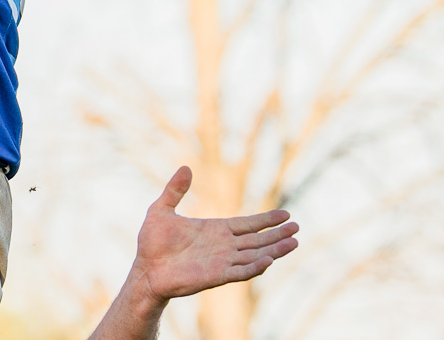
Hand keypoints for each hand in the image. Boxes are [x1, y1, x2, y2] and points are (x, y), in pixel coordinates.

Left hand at [129, 168, 298, 300]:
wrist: (145, 269)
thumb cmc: (152, 243)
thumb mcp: (162, 209)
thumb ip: (175, 190)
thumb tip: (186, 167)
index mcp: (215, 230)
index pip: (247, 225)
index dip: (266, 220)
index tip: (285, 214)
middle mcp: (223, 246)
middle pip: (257, 240)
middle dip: (277, 234)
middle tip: (298, 228)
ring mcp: (222, 262)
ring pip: (255, 255)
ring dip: (274, 250)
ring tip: (294, 242)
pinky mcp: (216, 276)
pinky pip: (241, 272)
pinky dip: (256, 266)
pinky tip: (269, 259)